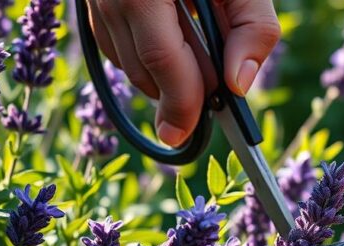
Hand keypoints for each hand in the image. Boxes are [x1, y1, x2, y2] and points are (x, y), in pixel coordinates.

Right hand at [87, 0, 279, 145]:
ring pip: (127, 63)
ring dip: (165, 76)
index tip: (186, 134)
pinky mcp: (91, 4)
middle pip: (143, 68)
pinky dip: (146, 58)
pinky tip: (173, 42)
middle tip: (215, 96)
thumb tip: (239, 86)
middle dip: (180, 90)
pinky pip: (116, 47)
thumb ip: (252, 27)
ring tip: (199, 58)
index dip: (179, 102)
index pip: (162, 58)